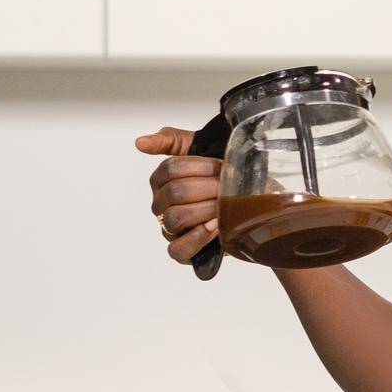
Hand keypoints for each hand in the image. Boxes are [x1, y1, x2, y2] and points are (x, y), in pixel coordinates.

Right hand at [136, 127, 222, 263]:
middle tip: (228, 187)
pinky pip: (177, 250)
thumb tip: (140, 142)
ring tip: (224, 206)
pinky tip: (214, 227)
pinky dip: (196, 239)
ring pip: (175, 218)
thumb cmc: (222, 176)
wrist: (251, 202)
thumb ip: (171, 140)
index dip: (201, 166)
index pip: (170, 169)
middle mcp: (161, 205)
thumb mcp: (201, 149)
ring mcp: (169, 229)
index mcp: (161, 181)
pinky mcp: (182, 251)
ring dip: (205, 210)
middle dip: (207, 188)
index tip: (223, 167)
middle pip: (175, 192)